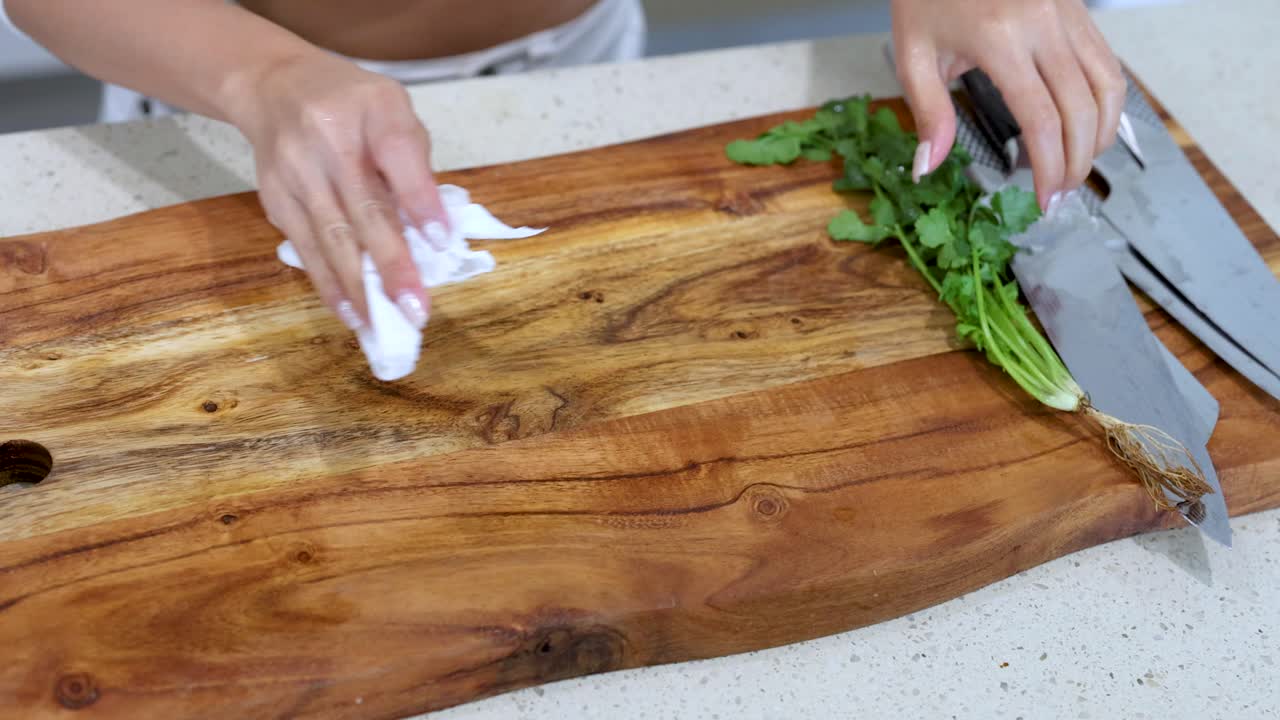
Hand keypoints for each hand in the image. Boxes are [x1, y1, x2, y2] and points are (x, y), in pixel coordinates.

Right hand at [231, 51, 446, 330]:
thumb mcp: (394, 110)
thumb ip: (415, 164)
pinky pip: (306, 249)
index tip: (441, 242)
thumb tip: (436, 232)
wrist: (274, 85)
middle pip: (364, 210)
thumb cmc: (352, 104)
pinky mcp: (276, 198)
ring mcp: (296, 172)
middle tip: (417, 309)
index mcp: (371, 109)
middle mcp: (328, 140)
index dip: (420, 201)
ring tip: (385, 326)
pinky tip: (352, 313)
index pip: (399, 156)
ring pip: (332, 238)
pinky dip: (330, 285)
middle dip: (393, 265)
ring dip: (360, 288)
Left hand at [891, 0, 1126, 209]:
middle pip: (1082, 109)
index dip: (1050, 166)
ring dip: (1100, 135)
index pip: (1041, 119)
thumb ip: (928, 112)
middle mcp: (1044, 25)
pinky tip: (1086, 128)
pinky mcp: (1078, 9)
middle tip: (1060, 195)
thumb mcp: (912, 54)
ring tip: (1075, 167)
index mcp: (999, 39)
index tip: (1045, 200)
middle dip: (1077, 162)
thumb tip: (929, 166)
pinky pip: (1107, 61)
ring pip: (1108, 85)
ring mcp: (1068, 14)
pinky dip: (1105, 102)